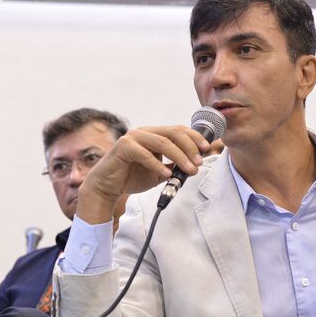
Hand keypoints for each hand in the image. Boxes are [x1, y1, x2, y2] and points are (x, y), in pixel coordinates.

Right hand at [77, 126, 209, 222]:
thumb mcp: (160, 172)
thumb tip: (196, 165)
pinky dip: (158, 164)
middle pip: (173, 133)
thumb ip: (174, 166)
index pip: (178, 130)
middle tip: (199, 162)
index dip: (194, 137)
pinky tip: (166, 173)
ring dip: (179, 156)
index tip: (207, 148)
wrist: (108, 187)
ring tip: (189, 170)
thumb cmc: (133, 177)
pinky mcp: (123, 147)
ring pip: (162, 142)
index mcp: (154, 134)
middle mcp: (145, 132)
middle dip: (190, 147)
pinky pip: (145, 154)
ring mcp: (133, 138)